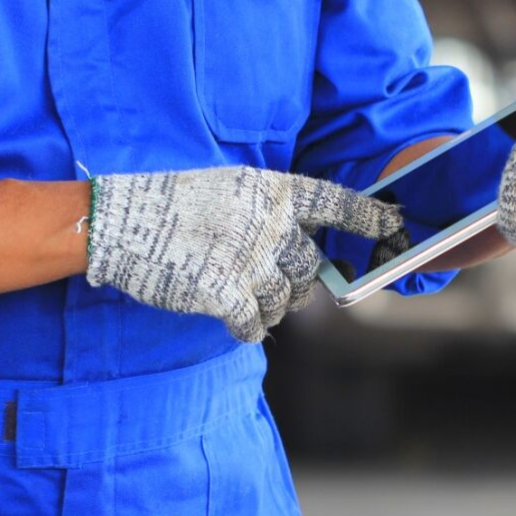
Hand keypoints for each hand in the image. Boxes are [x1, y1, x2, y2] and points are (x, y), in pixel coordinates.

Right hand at [86, 166, 402, 341]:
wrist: (119, 222)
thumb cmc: (172, 205)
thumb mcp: (230, 188)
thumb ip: (271, 217)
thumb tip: (304, 254)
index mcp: (273, 191)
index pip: (338, 204)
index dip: (370, 218)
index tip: (396, 226)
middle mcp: (270, 225)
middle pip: (310, 267)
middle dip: (297, 282)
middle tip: (268, 281)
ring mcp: (250, 261)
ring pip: (287, 302)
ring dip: (270, 306)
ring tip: (241, 294)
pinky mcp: (226, 295)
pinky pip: (256, 326)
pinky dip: (247, 327)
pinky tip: (229, 314)